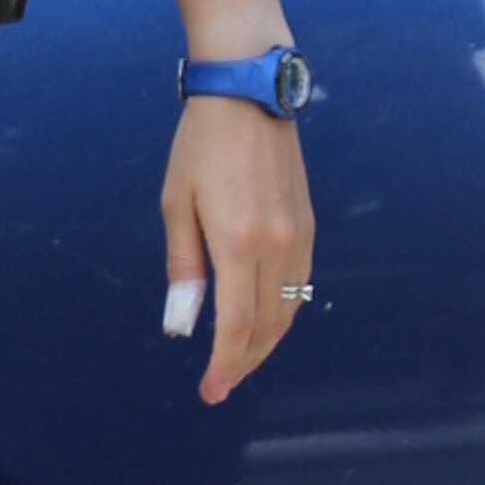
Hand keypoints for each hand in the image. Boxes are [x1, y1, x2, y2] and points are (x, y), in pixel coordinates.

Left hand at [161, 90, 313, 402]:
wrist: (249, 94)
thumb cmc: (201, 145)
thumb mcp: (176, 203)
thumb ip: (184, 266)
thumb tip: (184, 321)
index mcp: (239, 242)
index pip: (237, 324)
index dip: (225, 365)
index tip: (211, 390)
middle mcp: (277, 246)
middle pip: (267, 326)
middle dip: (243, 361)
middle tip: (220, 383)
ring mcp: (299, 236)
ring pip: (289, 311)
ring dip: (264, 342)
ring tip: (237, 359)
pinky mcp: (308, 226)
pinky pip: (299, 285)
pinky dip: (282, 312)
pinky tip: (262, 320)